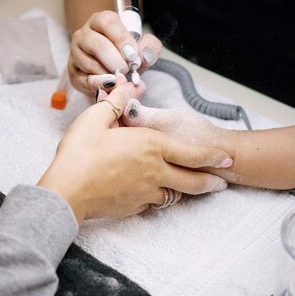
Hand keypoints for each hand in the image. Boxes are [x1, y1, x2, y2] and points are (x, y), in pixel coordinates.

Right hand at [38, 83, 232, 225]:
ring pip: (173, 194)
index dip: (212, 157)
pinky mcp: (132, 207)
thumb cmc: (80, 154)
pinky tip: (154, 194)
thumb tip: (128, 88)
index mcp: (150, 146)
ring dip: (184, 190)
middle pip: (191, 181)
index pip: (192, 154)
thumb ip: (117, 103)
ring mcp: (144, 192)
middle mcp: (154, 171)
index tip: (227, 158)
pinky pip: (152, 202)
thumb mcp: (95, 118)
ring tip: (190, 188)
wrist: (67, 192)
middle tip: (221, 182)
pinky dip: (158, 197)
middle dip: (209, 181)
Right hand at [67, 10, 162, 95]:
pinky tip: (110, 87)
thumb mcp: (143, 48)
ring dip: (107, 74)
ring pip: (88, 63)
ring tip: (120, 79)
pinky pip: (83, 80)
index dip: (122, 39)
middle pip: (96, 44)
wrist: (115, 73)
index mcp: (100, 21)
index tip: (133, 56)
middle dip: (114, 61)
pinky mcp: (72, 72)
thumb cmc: (127, 56)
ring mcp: (75, 53)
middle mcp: (84, 34)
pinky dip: (98, 86)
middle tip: (126, 71)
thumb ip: (149, 47)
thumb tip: (142, 55)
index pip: (107, 23)